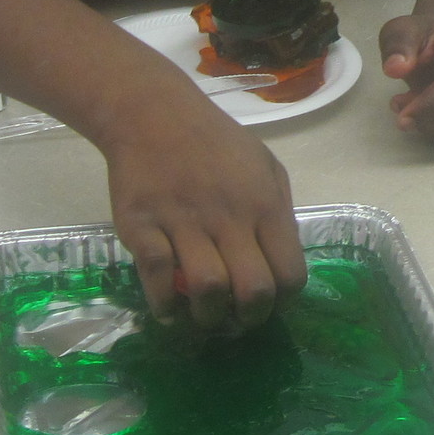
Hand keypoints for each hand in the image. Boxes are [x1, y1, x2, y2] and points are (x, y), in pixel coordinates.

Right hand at [99, 83, 304, 331]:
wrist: (152, 114)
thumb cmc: (215, 141)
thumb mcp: (264, 164)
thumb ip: (279, 210)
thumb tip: (282, 260)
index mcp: (264, 204)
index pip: (290, 273)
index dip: (284, 301)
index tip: (270, 304)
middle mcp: (229, 217)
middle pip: (253, 290)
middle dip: (250, 319)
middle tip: (237, 321)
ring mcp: (184, 222)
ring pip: (207, 290)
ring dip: (207, 316)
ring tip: (203, 316)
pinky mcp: (143, 226)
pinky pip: (157, 278)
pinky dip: (164, 305)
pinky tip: (169, 309)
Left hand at [380, 12, 433, 147]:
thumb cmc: (427, 37)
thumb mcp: (403, 31)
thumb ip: (397, 45)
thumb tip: (395, 68)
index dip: (430, 104)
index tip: (402, 115)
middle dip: (429, 118)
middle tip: (400, 106)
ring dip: (433, 128)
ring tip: (412, 109)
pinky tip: (430, 118)